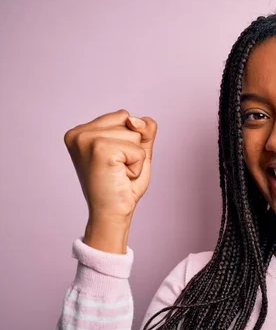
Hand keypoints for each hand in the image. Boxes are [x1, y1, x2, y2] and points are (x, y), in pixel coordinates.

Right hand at [64, 109, 157, 252]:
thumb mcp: (138, 149)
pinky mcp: (99, 149)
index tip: (114, 161)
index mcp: (81, 131)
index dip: (129, 141)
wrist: (112, 214)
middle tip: (117, 170)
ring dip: (135, 158)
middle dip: (132, 148)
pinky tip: (120, 177)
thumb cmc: (122, 185)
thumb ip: (142, 129)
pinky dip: (137, 166)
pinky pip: (138, 150)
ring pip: (135, 134)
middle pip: (129, 121)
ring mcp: (87, 140)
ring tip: (118, 173)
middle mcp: (79, 133)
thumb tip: (134, 121)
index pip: (124, 115)